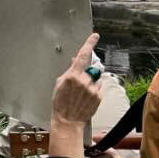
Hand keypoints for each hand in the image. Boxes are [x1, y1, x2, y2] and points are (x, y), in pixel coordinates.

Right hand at [50, 34, 102, 157]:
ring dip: (90, 82)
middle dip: (87, 72)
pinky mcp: (98, 96)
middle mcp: (84, 81)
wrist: (68, 120)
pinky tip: (85, 98)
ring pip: (95, 78)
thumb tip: (76, 61)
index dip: (89, 44)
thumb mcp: (60, 83)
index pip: (83, 55)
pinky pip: (98, 87)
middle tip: (81, 82)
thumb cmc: (60, 102)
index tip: (95, 36)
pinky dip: (93, 90)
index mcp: (72, 76)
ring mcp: (92, 89)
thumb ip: (70, 71)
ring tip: (82, 93)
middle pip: (91, 68)